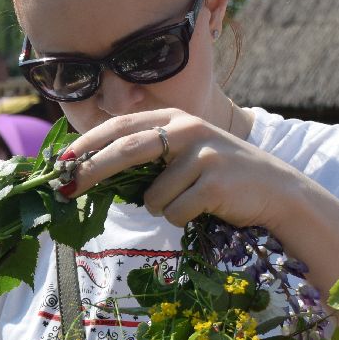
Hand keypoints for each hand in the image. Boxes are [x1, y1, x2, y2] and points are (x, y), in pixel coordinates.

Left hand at [62, 108, 304, 230]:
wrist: (276, 192)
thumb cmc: (219, 178)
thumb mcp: (184, 156)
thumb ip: (148, 157)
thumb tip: (93, 174)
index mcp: (174, 119)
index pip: (120, 126)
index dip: (87, 144)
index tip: (62, 162)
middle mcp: (186, 129)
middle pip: (125, 149)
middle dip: (92, 171)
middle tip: (67, 189)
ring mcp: (202, 154)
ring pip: (153, 196)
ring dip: (161, 209)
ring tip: (188, 202)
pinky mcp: (214, 181)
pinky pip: (176, 212)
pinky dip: (182, 219)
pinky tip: (206, 210)